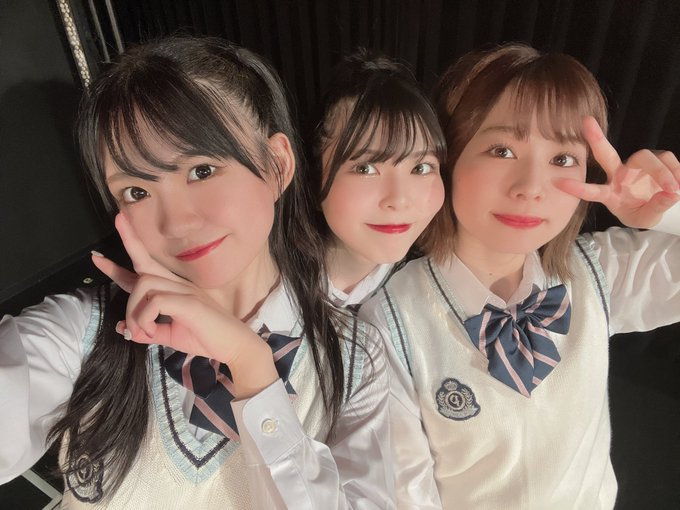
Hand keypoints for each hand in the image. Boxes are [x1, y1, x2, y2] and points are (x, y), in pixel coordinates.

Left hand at [93, 213, 277, 397]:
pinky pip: (155, 301)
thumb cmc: (207, 339)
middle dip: (122, 254)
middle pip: (144, 265)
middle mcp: (179, 284)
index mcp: (175, 290)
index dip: (121, 265)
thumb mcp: (172, 336)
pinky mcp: (189, 302)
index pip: (145, 271)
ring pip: (145, 284)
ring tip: (140, 331)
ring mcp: (185, 291)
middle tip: (96, 256)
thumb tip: (124, 328)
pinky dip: (145, 317)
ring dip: (134, 310)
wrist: (235, 347)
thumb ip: (149, 331)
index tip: (97, 258)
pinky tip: (150, 332)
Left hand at [555, 116, 679, 228]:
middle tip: (586, 122)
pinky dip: (676, 171)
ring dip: (662, 173)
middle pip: (606, 154)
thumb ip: (655, 208)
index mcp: (610, 192)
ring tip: (673, 190)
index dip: (578, 188)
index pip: (593, 190)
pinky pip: (667, 159)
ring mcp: (636, 165)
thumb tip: (671, 194)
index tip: (558, 182)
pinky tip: (678, 184)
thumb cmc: (643, 212)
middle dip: (596, 138)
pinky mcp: (656, 158)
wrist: (659, 205)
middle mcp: (619, 174)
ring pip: (647, 158)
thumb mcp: (646, 218)